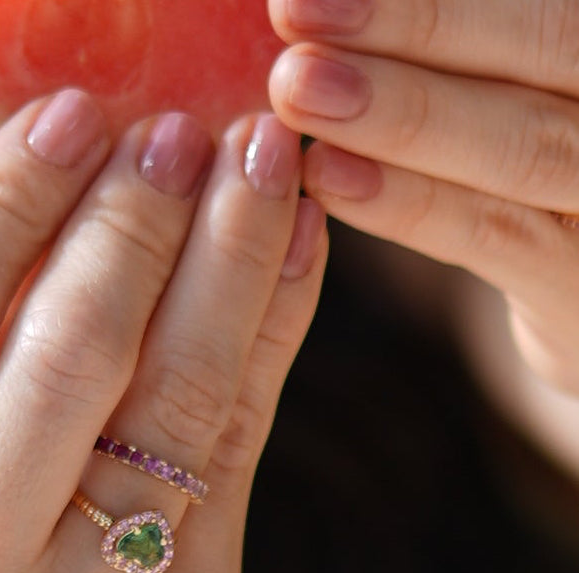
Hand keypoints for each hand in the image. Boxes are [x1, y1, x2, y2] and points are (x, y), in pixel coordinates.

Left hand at [268, 0, 578, 393]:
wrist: (573, 268)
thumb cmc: (517, 135)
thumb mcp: (505, 73)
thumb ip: (452, 40)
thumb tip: (310, 2)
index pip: (540, 1)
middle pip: (544, 39)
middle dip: (416, 22)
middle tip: (293, 5)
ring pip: (519, 141)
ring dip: (401, 114)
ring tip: (294, 88)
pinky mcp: (577, 275)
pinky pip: (492, 231)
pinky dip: (409, 203)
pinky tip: (326, 177)